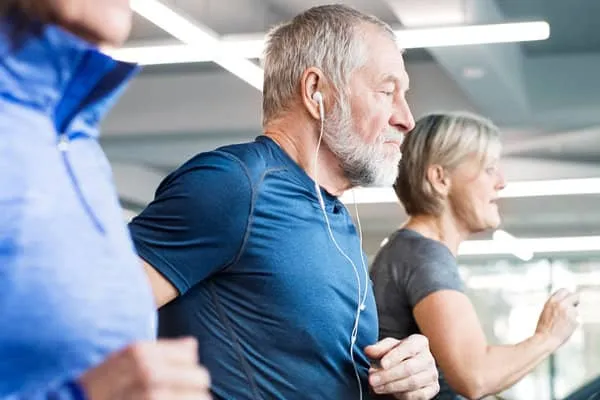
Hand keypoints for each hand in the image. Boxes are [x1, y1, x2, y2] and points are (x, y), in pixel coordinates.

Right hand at [79, 337, 211, 399]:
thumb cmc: (98, 388)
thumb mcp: (122, 361)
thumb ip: (159, 352)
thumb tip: (193, 345)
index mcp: (140, 352)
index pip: (189, 355)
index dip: (185, 368)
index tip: (175, 380)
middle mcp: (148, 372)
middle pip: (200, 377)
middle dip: (194, 388)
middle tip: (177, 396)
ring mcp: (151, 395)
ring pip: (200, 398)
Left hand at [365, 335, 438, 399]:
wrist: (409, 366)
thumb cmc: (397, 354)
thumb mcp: (387, 347)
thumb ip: (378, 348)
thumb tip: (368, 350)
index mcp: (419, 342)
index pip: (409, 348)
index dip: (395, 356)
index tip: (382, 364)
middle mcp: (428, 358)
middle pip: (409, 368)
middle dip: (388, 375)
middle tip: (372, 380)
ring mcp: (432, 374)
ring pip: (413, 383)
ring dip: (392, 387)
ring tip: (377, 387)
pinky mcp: (434, 388)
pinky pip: (419, 395)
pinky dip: (403, 395)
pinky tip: (392, 392)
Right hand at [535, 288, 579, 347]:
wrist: (546, 338)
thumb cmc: (544, 327)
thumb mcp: (546, 310)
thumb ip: (556, 304)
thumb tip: (565, 301)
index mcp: (552, 300)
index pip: (565, 290)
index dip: (567, 295)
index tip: (568, 299)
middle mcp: (562, 304)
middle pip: (576, 296)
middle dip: (575, 301)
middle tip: (572, 306)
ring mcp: (569, 312)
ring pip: (576, 309)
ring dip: (573, 314)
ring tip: (563, 322)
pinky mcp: (575, 320)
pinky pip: (577, 319)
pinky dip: (573, 322)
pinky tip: (565, 327)